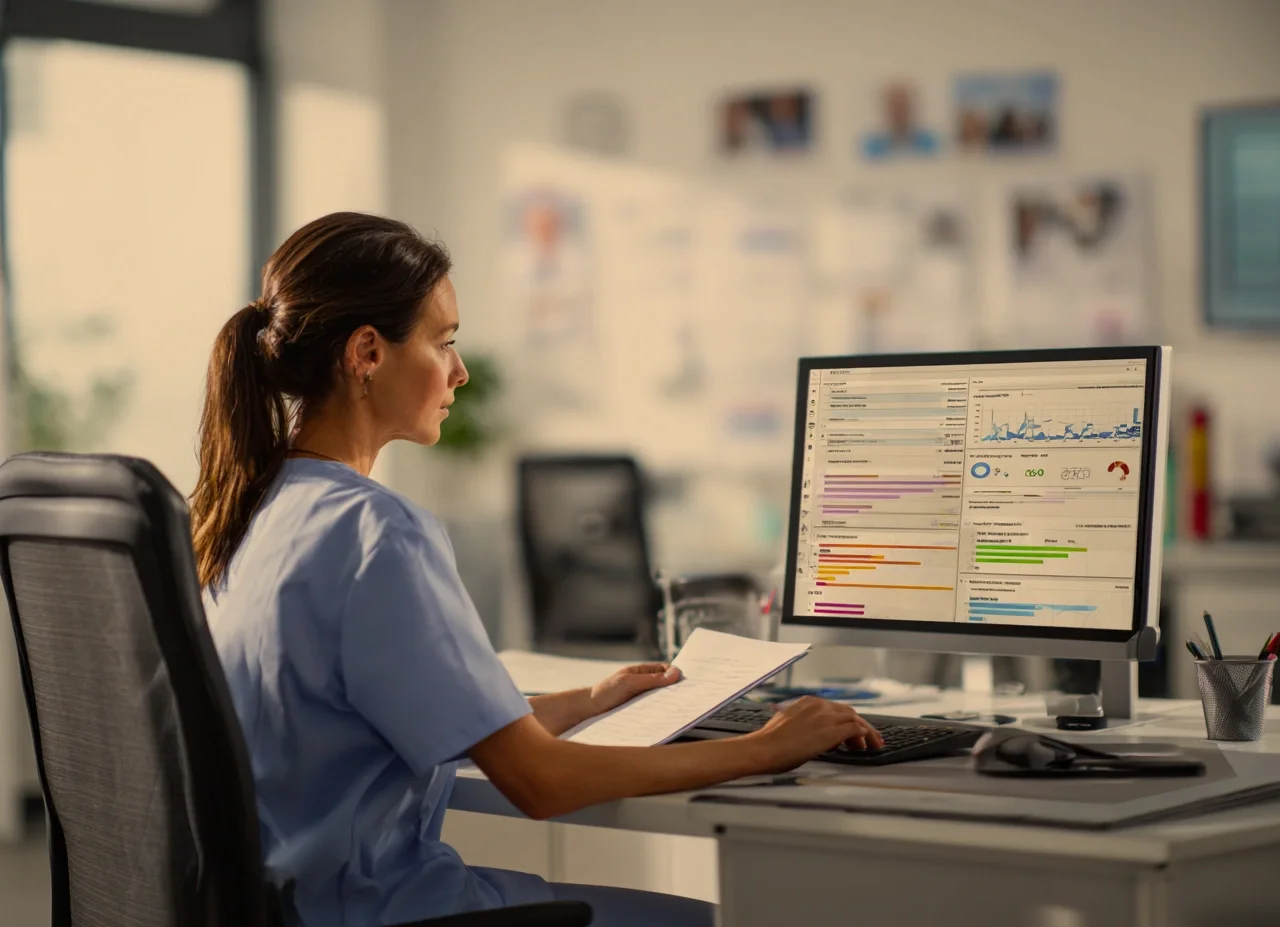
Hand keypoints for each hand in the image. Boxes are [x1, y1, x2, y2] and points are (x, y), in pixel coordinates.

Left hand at [589, 662, 681, 714]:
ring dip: (670, 702)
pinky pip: (656, 711)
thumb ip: (651, 679)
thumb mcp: (629, 682)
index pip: (666, 669)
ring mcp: (644, 698)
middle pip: (667, 684)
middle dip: (677, 688)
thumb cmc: (606, 691)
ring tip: (680, 708)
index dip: (676, 673)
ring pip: (663, 699)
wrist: (590, 709)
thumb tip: (676, 674)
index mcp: (643, 672)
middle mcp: (645, 684)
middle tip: (688, 696)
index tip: (685, 682)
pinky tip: (667, 718)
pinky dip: (662, 713)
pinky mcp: (641, 712)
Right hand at [751, 696, 883, 772]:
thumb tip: (813, 734)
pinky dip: (864, 735)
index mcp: (807, 702)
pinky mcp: (831, 731)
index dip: (848, 720)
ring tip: (872, 744)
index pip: (835, 709)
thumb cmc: (770, 742)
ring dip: (866, 732)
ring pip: (855, 720)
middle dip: (860, 725)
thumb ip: (804, 724)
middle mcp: (819, 705)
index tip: (853, 732)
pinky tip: (866, 743)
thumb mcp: (789, 724)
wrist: (764, 748)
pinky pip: (855, 729)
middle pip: (848, 712)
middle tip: (868, 739)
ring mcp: (826, 717)